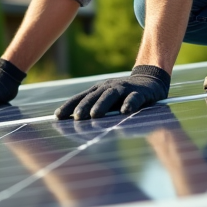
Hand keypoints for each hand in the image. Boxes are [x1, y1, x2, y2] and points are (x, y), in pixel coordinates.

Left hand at [55, 65, 170, 120]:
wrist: (149, 82)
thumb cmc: (123, 96)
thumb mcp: (107, 101)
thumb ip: (94, 109)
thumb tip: (74, 124)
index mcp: (98, 90)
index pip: (80, 98)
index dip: (69, 106)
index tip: (57, 117)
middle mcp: (108, 87)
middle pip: (94, 96)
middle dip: (84, 107)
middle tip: (76, 118)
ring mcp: (124, 88)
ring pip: (111, 95)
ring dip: (102, 105)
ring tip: (94, 115)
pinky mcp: (140, 93)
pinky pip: (133, 98)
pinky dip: (129, 104)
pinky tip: (125, 112)